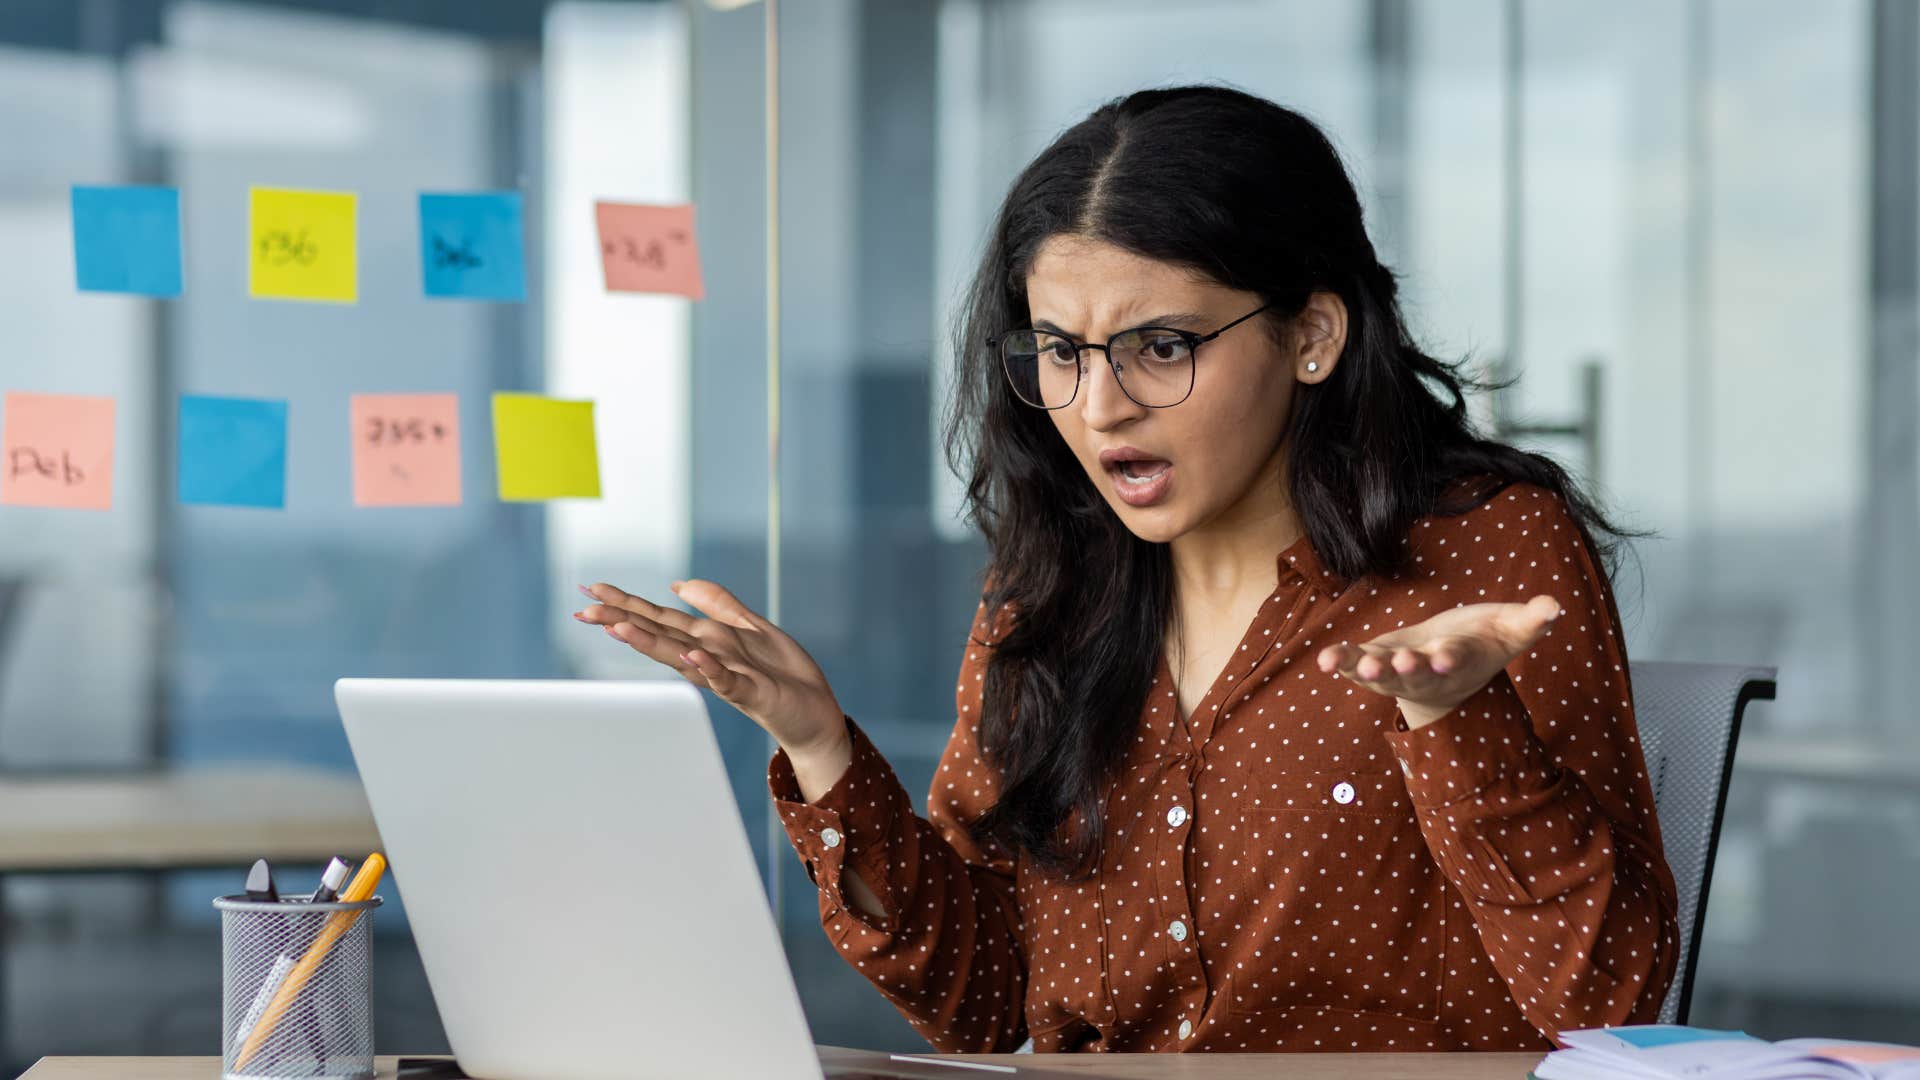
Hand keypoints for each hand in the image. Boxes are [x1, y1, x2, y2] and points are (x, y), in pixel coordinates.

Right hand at [574, 580, 849, 769]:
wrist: (816, 716)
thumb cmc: (781, 674)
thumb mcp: (749, 627)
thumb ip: (716, 604)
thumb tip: (678, 583)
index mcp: (706, 642)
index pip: (659, 618)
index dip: (627, 602)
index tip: (591, 587)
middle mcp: (709, 659)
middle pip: (660, 636)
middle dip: (622, 622)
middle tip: (583, 610)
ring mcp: (728, 677)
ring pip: (683, 658)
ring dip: (652, 643)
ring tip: (620, 626)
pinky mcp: (754, 692)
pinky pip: (727, 680)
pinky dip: (709, 670)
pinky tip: (691, 656)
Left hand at [1315, 595, 1561, 729]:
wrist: (1447, 672)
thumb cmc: (1481, 642)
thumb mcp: (1509, 631)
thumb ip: (1530, 621)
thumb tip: (1555, 606)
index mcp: (1457, 661)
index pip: (1454, 660)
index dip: (1449, 658)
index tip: (1444, 657)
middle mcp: (1424, 672)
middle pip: (1415, 673)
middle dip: (1407, 668)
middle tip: (1401, 663)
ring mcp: (1395, 671)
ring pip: (1380, 675)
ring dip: (1366, 670)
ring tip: (1353, 666)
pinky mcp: (1373, 662)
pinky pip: (1353, 664)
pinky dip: (1340, 662)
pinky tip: (1324, 660)